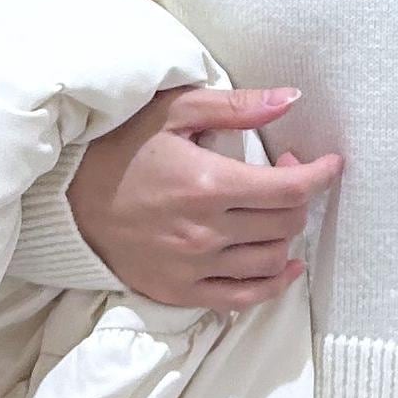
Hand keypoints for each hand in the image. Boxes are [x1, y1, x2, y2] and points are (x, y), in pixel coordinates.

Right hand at [67, 85, 342, 311]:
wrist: (66, 199)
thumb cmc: (120, 149)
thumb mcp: (173, 112)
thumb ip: (236, 107)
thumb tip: (292, 98)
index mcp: (207, 184)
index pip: (289, 190)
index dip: (319, 176)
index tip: (330, 164)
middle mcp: (205, 231)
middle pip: (285, 225)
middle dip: (298, 199)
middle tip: (284, 177)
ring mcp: (193, 267)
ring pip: (271, 261)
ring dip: (286, 237)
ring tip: (274, 214)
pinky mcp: (181, 291)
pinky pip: (244, 298)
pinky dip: (273, 284)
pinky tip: (283, 266)